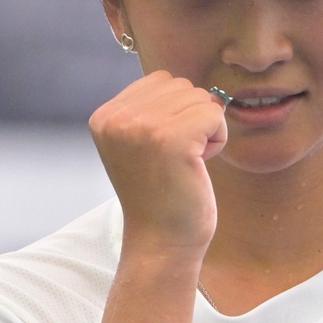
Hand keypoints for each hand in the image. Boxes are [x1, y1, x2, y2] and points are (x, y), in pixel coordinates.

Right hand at [88, 70, 228, 275]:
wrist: (162, 242)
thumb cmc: (162, 196)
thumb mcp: (141, 145)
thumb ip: (151, 111)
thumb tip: (190, 85)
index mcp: (105, 116)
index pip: (159, 80)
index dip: (176, 113)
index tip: (165, 151)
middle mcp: (117, 118)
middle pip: (181, 85)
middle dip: (192, 119)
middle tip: (179, 160)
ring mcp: (141, 127)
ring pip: (200, 97)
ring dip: (206, 129)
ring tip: (187, 163)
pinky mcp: (171, 139)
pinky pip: (214, 114)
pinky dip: (218, 139)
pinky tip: (199, 165)